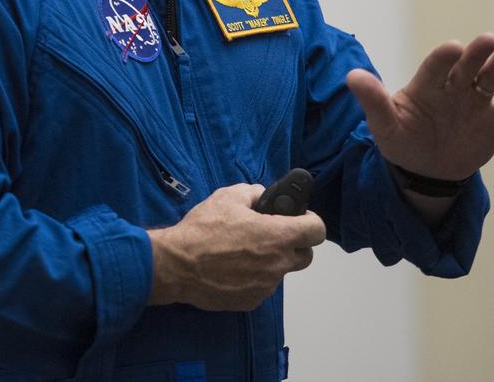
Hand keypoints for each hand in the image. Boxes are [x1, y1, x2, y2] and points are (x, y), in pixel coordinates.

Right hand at [147, 184, 325, 309]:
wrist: (176, 265)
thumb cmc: (201, 231)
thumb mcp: (226, 197)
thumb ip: (252, 193)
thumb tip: (262, 196)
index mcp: (277, 236)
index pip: (317, 231)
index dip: (311, 222)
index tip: (301, 219)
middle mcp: (277, 264)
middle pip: (305, 256)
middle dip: (294, 244)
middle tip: (272, 235)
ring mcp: (265, 286)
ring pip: (279, 271)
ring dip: (269, 261)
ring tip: (241, 252)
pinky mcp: (251, 301)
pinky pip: (261, 286)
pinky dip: (252, 277)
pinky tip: (231, 268)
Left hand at [348, 33, 493, 180]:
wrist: (425, 169)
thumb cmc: (402, 140)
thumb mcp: (384, 124)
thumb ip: (373, 100)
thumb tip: (352, 76)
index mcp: (425, 85)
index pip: (435, 67)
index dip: (443, 57)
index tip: (453, 48)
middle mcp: (452, 87)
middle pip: (467, 65)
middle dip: (477, 52)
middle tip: (488, 38)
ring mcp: (474, 101)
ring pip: (490, 76)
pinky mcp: (492, 119)